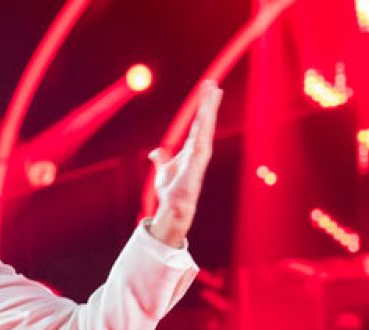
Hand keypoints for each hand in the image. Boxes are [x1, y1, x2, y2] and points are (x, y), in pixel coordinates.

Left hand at [146, 81, 222, 248]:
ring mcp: (200, 154)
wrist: (173, 207)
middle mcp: (199, 149)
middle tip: (213, 84)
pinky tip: (206, 112)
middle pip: (205, 121)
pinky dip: (204, 125)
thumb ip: (161, 159)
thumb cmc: (170, 192)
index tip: (207, 94)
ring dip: (209, 109)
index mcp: (191, 150)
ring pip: (206, 126)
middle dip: (209, 103)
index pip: (198, 125)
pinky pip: (202, 138)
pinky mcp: (198, 161)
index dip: (202, 110)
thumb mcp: (163, 171)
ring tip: (213, 91)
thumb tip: (155, 152)